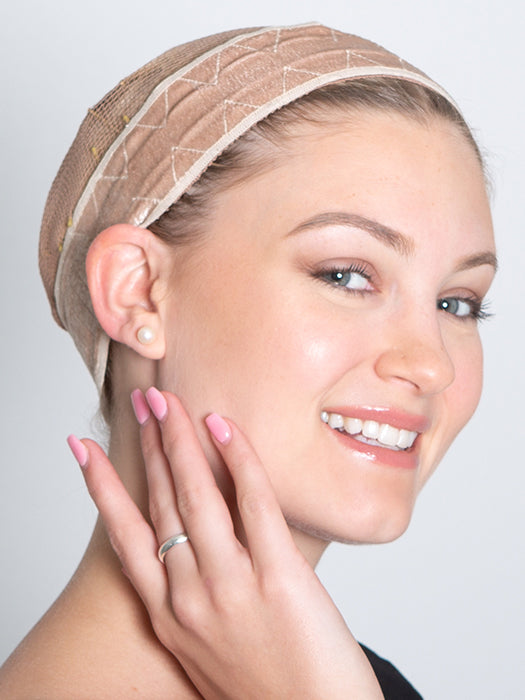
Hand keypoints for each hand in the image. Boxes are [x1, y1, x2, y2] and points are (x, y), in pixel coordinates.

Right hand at [69, 388, 382, 698]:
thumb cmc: (264, 689)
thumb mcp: (206, 647)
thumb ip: (195, 596)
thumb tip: (198, 547)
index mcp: (168, 615)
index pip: (125, 535)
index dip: (101, 487)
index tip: (83, 448)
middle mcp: (189, 598)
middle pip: (160, 503)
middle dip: (148, 445)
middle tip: (142, 402)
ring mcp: (231, 587)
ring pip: (196, 496)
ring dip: (180, 441)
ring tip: (170, 401)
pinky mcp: (278, 578)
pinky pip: (254, 504)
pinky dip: (238, 460)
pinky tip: (226, 427)